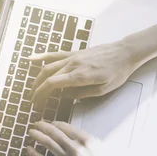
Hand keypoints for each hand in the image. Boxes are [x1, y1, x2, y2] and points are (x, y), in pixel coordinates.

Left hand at [27, 121, 141, 155]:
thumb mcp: (100, 148)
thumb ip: (86, 140)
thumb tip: (73, 134)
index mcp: (87, 140)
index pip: (66, 127)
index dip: (55, 123)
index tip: (50, 122)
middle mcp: (76, 148)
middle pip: (55, 133)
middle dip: (43, 126)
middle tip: (36, 123)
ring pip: (49, 144)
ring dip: (38, 136)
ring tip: (31, 132)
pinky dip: (36, 155)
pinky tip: (30, 150)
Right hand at [29, 40, 146, 102]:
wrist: (125, 53)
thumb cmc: (117, 73)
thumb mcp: (103, 90)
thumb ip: (82, 94)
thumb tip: (64, 96)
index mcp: (80, 75)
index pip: (52, 84)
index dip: (41, 94)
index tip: (36, 103)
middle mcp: (73, 64)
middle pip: (47, 76)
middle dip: (37, 89)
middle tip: (33, 100)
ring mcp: (73, 57)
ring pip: (49, 66)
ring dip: (38, 78)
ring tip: (32, 88)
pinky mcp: (75, 53)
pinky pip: (55, 54)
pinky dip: (42, 56)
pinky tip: (31, 59)